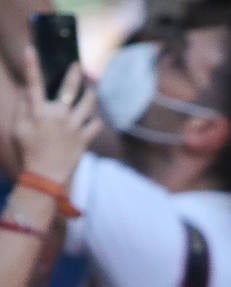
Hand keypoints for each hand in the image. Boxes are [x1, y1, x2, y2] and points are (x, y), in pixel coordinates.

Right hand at [15, 46, 100, 184]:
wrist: (45, 176)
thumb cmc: (28, 151)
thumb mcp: (18, 129)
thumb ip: (21, 108)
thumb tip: (26, 91)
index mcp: (38, 112)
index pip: (33, 83)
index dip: (31, 65)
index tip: (32, 49)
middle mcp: (58, 116)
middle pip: (69, 89)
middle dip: (74, 74)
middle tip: (78, 66)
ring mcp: (73, 127)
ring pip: (88, 104)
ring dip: (90, 95)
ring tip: (89, 90)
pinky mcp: (84, 139)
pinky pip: (96, 123)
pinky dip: (95, 119)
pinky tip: (92, 116)